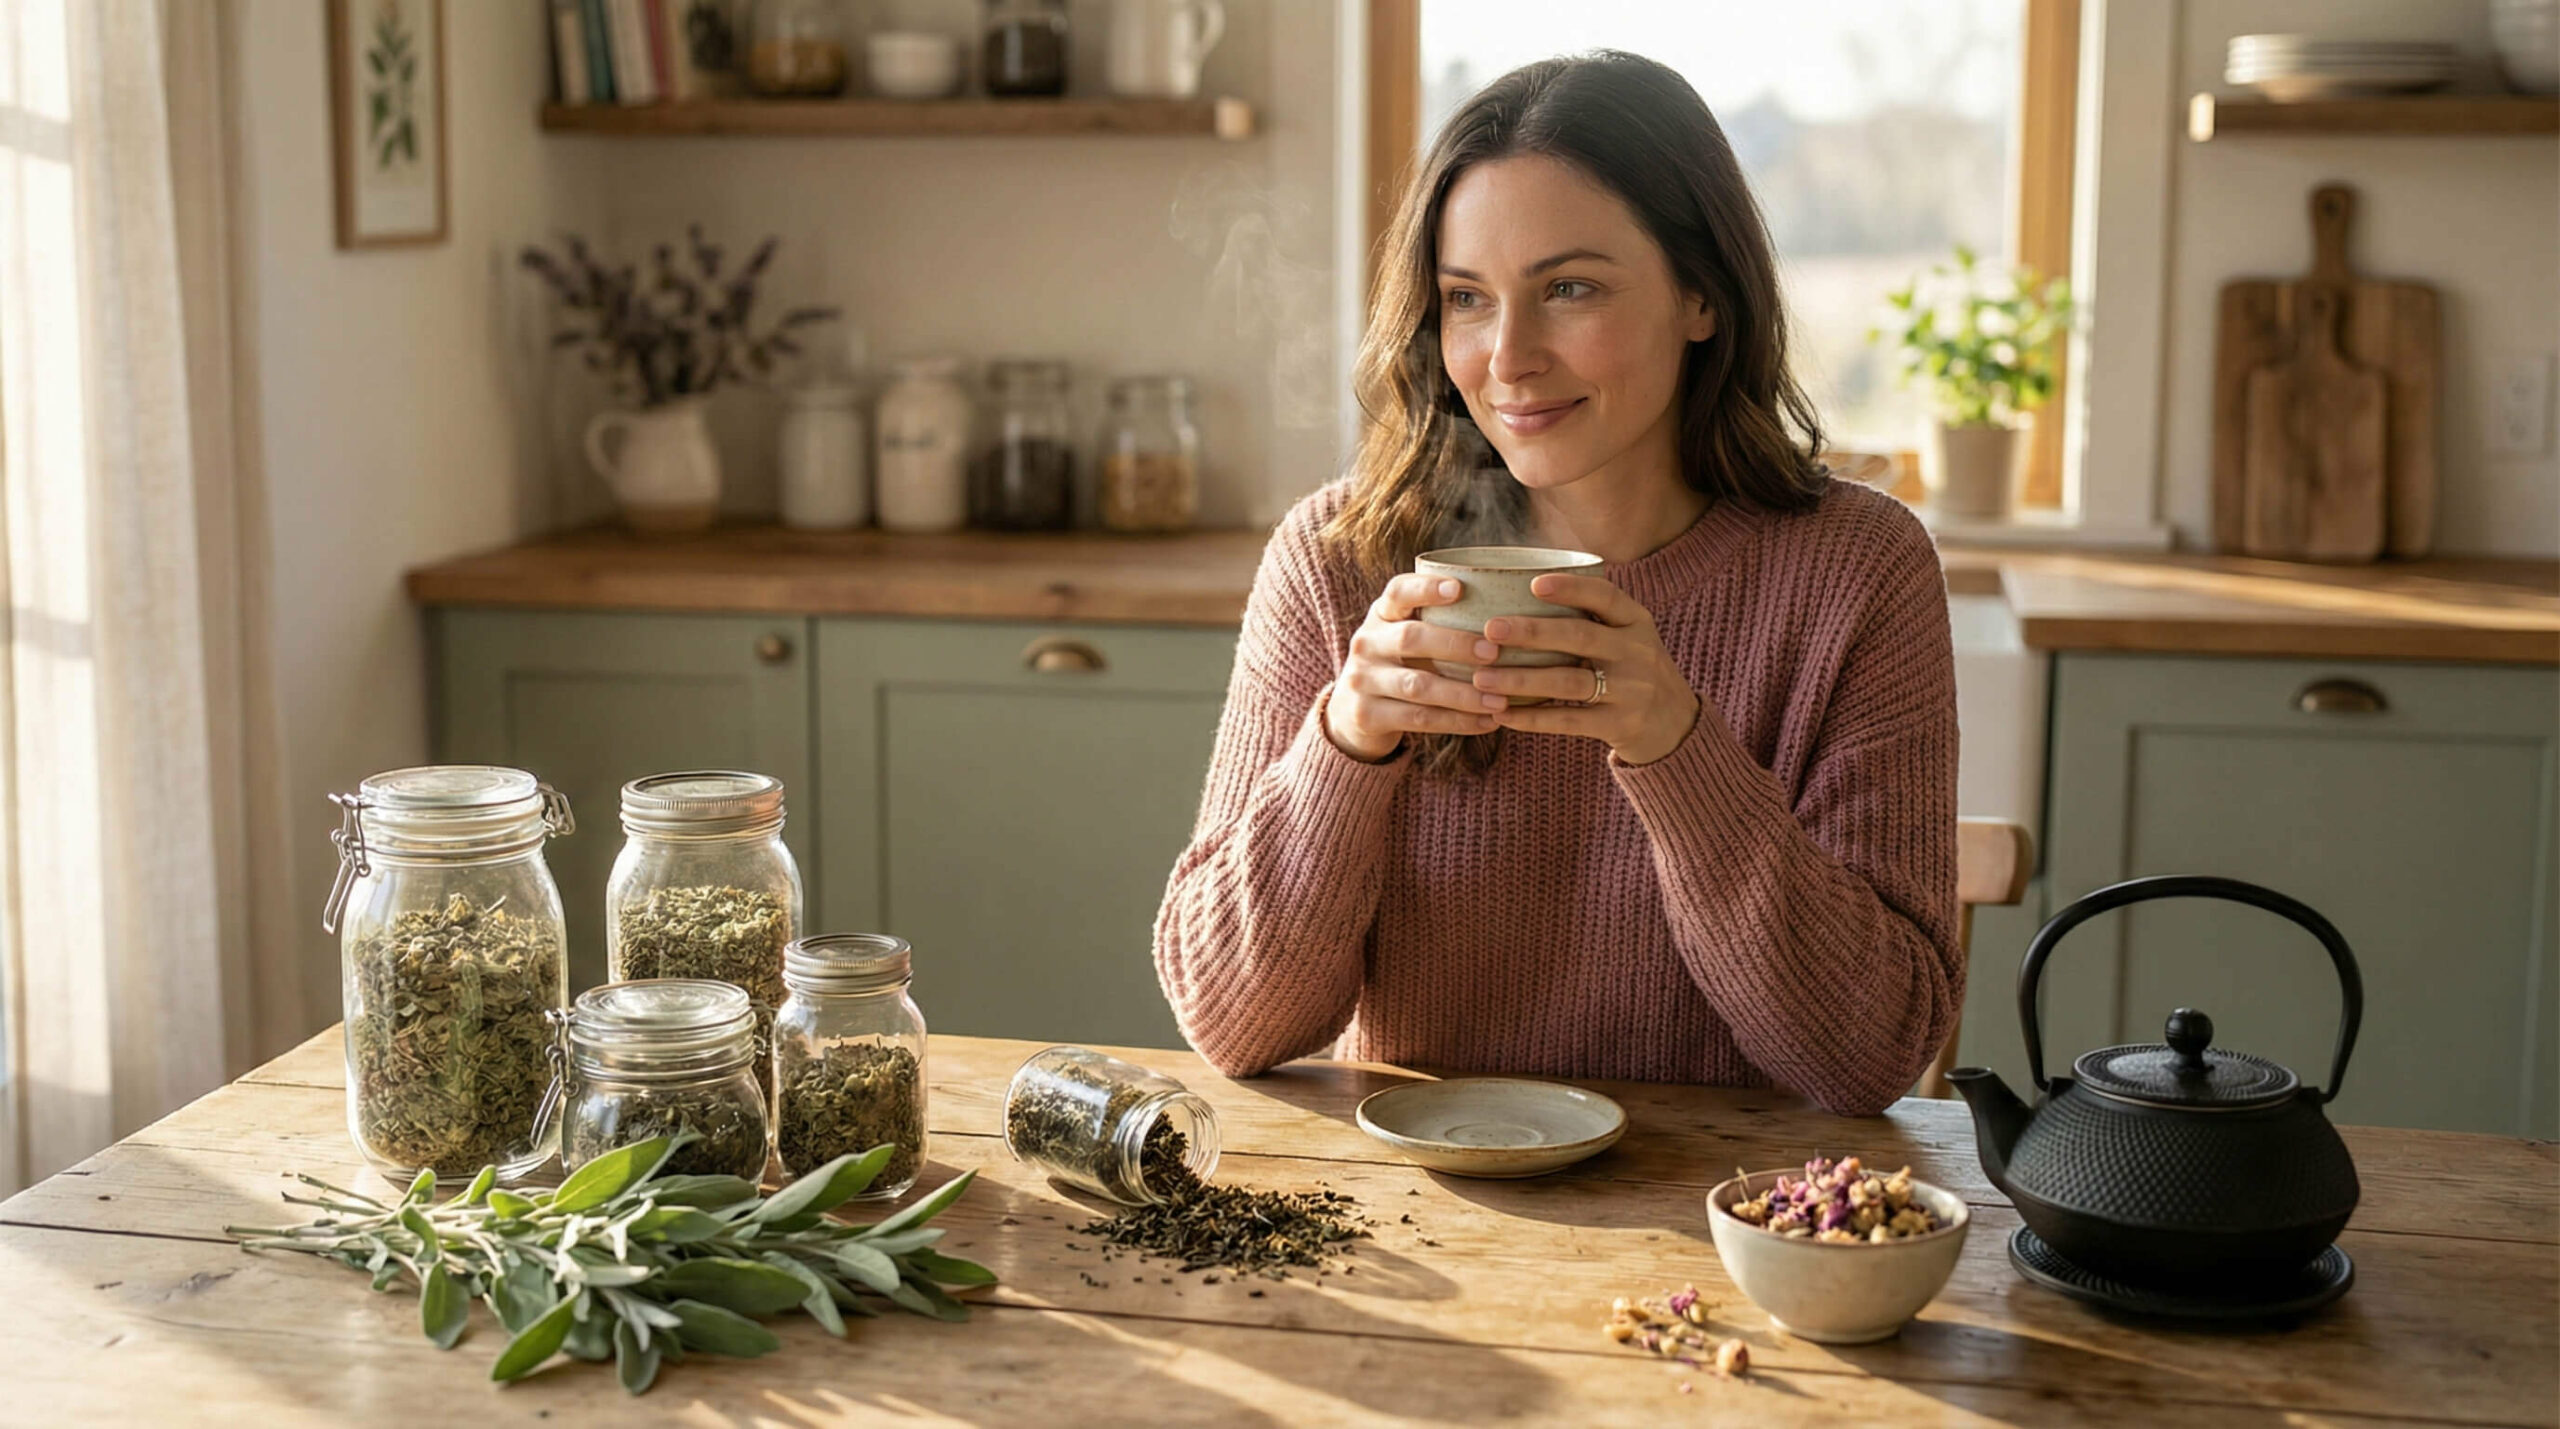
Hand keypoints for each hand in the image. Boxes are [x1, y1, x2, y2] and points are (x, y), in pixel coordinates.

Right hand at [1323, 573, 1510, 761]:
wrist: (1354, 712)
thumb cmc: (1401, 664)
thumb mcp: (1408, 636)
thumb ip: (1441, 623)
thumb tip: (1513, 613)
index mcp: (1381, 614)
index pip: (1398, 591)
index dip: (1426, 588)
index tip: (1459, 588)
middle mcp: (1366, 642)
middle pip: (1410, 638)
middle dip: (1455, 644)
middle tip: (1494, 652)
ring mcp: (1361, 679)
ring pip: (1418, 686)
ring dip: (1463, 694)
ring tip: (1501, 700)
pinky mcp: (1367, 715)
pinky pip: (1419, 718)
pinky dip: (1458, 722)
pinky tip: (1488, 722)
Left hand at [1478, 574, 1700, 765]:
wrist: (1677, 727)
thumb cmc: (1633, 672)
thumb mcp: (1627, 638)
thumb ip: (1590, 618)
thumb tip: (1522, 585)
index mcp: (1637, 622)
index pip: (1606, 596)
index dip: (1571, 588)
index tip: (1533, 583)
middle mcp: (1637, 652)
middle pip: (1580, 636)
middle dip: (1531, 632)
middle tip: (1490, 629)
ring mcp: (1631, 691)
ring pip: (1569, 681)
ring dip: (1521, 679)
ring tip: (1482, 677)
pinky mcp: (1620, 726)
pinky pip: (1569, 720)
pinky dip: (1532, 718)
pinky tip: (1502, 713)